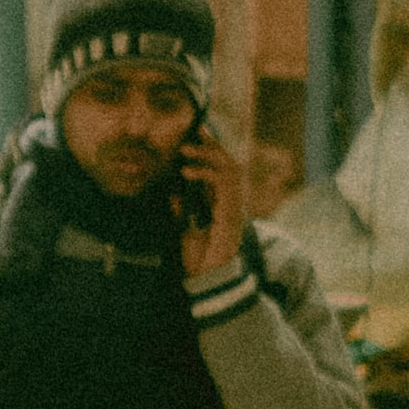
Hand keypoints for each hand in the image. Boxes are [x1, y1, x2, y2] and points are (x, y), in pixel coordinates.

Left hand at [174, 132, 250, 282]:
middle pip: (229, 163)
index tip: (197, 134)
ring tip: (186, 149)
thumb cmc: (199, 258)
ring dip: (208, 155)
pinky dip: (205, 173)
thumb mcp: (184, 229)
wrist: (208, 279)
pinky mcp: (232, 212)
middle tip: (196, 130)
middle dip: (213, 144)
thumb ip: (181, 210)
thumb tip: (173, 192)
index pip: (220, 169)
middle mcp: (231, 201)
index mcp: (222, 203)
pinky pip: (223, 184)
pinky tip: (187, 172)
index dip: (211, 150)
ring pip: (229, 168)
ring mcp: (234, 206)